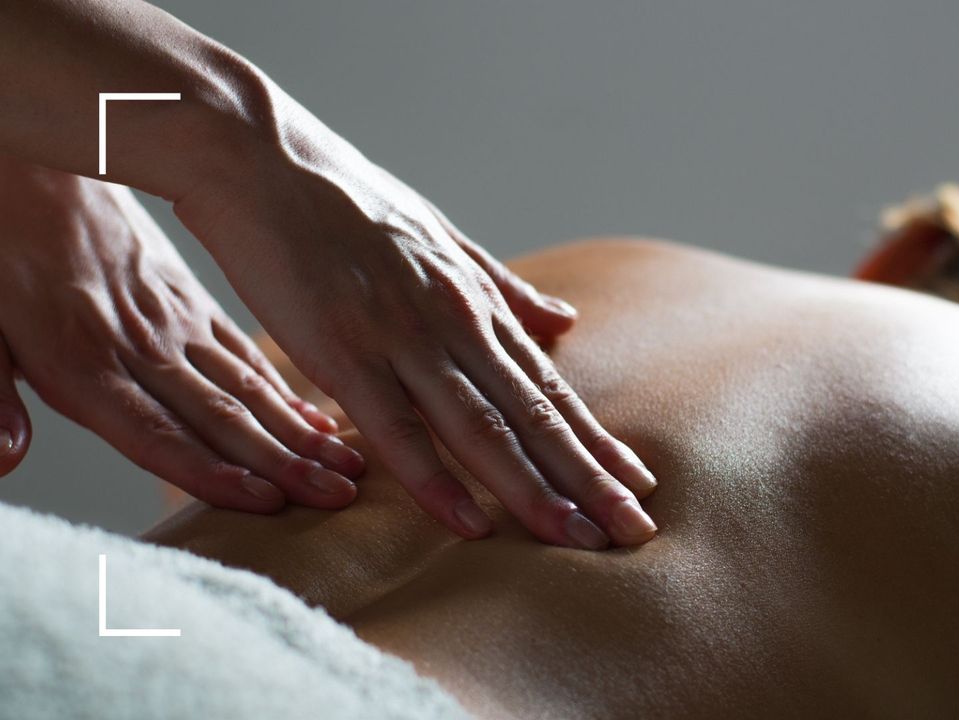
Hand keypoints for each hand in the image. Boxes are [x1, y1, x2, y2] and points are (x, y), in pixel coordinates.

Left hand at [0, 159, 364, 509]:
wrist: (33, 166)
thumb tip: (4, 458)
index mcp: (83, 358)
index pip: (155, 432)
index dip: (209, 472)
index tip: (267, 503)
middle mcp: (144, 345)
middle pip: (222, 415)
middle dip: (285, 463)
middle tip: (341, 496)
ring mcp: (175, 322)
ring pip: (249, 385)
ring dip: (301, 432)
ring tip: (350, 465)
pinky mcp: (190, 301)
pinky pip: (246, 352)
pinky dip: (287, 391)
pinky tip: (320, 419)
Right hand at [173, 130, 658, 548]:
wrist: (260, 155)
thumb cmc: (346, 201)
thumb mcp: (440, 239)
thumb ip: (501, 288)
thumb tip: (563, 321)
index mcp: (473, 301)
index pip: (547, 386)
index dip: (593, 439)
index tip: (636, 484)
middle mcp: (454, 322)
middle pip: (533, 414)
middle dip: (588, 478)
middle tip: (633, 530)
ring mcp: (402, 337)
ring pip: (482, 428)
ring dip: (535, 490)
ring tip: (580, 539)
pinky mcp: (344, 351)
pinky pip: (397, 429)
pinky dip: (436, 481)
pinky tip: (471, 525)